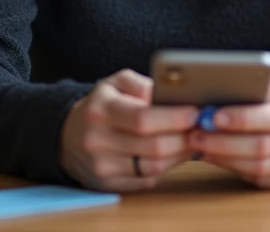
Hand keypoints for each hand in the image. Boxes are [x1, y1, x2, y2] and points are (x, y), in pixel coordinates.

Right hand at [59, 69, 198, 191]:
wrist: (66, 137)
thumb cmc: (100, 106)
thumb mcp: (113, 83)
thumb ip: (140, 84)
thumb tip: (168, 94)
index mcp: (100, 110)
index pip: (143, 119)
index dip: (174, 117)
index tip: (195, 111)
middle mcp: (98, 141)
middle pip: (153, 147)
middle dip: (185, 137)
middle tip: (202, 127)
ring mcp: (102, 167)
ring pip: (154, 167)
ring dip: (181, 154)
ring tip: (193, 139)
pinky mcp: (109, 186)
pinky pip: (148, 180)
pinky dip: (167, 167)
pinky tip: (175, 154)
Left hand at [188, 66, 269, 188]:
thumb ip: (267, 82)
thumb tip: (233, 86)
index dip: (245, 118)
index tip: (215, 116)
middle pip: (267, 145)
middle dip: (226, 141)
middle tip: (198, 134)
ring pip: (263, 167)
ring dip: (226, 157)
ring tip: (202, 146)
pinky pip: (264, 180)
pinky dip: (236, 169)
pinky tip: (218, 158)